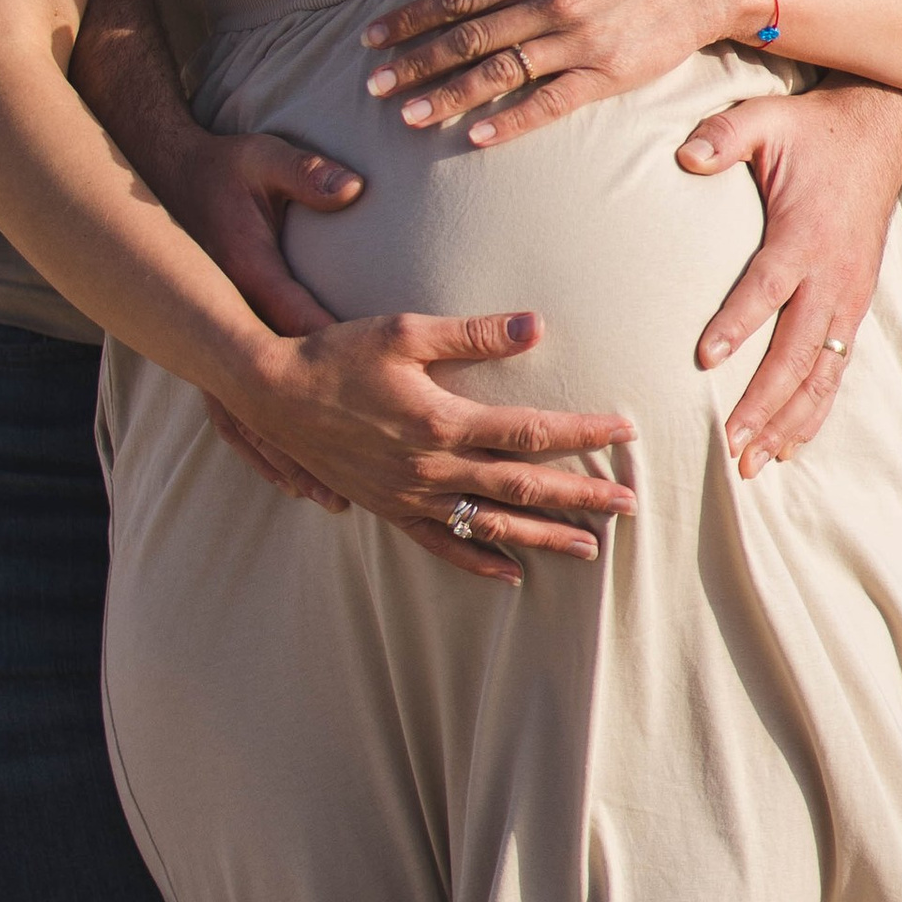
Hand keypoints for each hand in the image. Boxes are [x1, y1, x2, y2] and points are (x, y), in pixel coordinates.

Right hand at [151, 121, 367, 509]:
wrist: (160, 177)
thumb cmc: (222, 168)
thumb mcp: (262, 159)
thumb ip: (306, 174)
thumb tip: (350, 189)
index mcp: (250, 277)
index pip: (304, 330)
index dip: (344, 368)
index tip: (387, 407)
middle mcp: (229, 320)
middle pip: (278, 390)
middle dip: (322, 437)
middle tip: (367, 484)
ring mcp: (215, 340)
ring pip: (250, 415)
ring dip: (288, 459)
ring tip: (331, 501)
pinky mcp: (210, 347)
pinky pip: (231, 411)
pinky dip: (258, 448)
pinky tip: (284, 479)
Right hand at [231, 309, 640, 585]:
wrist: (272, 394)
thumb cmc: (338, 352)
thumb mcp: (405, 331)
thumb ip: (472, 333)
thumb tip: (536, 325)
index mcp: (443, 419)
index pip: (531, 430)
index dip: (582, 432)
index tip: (624, 430)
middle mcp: (432, 467)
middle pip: (523, 486)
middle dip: (581, 497)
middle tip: (629, 505)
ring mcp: (410, 495)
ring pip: (491, 524)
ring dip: (544, 537)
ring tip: (590, 549)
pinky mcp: (388, 509)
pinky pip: (442, 545)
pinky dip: (479, 563)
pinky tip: (512, 576)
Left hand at [362, 0, 760, 145]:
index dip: (410, 18)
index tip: (371, 39)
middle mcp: (551, 3)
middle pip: (469, 38)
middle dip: (415, 63)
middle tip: (372, 85)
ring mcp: (579, 43)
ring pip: (500, 73)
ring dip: (449, 97)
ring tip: (408, 118)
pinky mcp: (607, 76)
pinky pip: (550, 103)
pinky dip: (511, 121)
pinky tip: (476, 137)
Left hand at [678, 77, 901, 472]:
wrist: (881, 131)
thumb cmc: (812, 129)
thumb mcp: (765, 119)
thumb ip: (722, 135)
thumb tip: (684, 156)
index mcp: (805, 234)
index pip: (767, 286)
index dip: (737, 323)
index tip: (704, 359)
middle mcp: (833, 275)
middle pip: (798, 352)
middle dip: (764, 403)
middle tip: (730, 446)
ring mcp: (850, 296)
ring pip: (822, 373)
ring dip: (789, 421)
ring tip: (754, 464)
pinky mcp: (856, 305)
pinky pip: (839, 369)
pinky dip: (815, 409)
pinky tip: (790, 444)